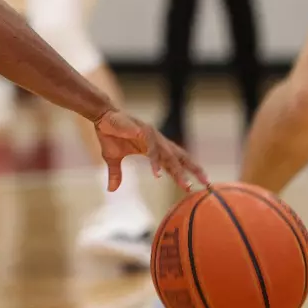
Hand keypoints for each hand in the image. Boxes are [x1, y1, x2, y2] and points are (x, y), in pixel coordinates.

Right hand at [93, 109, 207, 192]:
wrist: (101, 117)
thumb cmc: (109, 134)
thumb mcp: (113, 159)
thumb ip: (116, 173)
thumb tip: (111, 190)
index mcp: (154, 148)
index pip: (175, 161)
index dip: (187, 172)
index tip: (201, 184)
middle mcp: (157, 142)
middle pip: (180, 158)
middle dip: (194, 170)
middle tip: (206, 184)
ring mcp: (152, 136)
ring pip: (169, 156)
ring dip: (178, 171)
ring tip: (185, 185)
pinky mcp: (143, 132)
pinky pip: (153, 150)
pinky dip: (156, 162)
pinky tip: (158, 174)